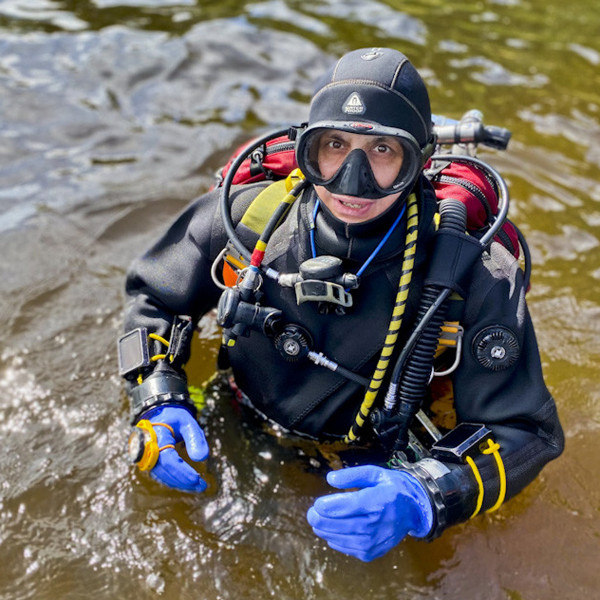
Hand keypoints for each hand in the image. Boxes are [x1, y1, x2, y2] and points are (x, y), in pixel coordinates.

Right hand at [145, 405, 208, 492]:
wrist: (160, 416)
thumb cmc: (175, 418)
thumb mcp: (188, 422)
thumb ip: (195, 438)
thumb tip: (202, 458)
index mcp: (156, 435)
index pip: (167, 458)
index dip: (181, 471)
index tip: (197, 479)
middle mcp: (147, 448)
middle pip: (164, 470)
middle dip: (183, 480)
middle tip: (201, 486)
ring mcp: (147, 456)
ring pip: (162, 475)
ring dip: (180, 483)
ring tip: (198, 486)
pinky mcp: (150, 462)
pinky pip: (162, 474)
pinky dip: (175, 480)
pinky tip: (188, 483)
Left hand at [306, 465, 432, 561]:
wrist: (413, 511)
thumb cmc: (391, 488)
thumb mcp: (375, 473)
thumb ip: (352, 475)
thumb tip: (330, 479)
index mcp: (378, 502)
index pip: (347, 507)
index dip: (328, 506)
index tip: (317, 503)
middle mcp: (377, 524)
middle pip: (341, 525)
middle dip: (321, 520)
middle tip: (311, 513)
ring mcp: (375, 541)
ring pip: (341, 539)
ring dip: (325, 531)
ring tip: (318, 522)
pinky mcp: (373, 552)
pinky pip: (348, 548)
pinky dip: (336, 540)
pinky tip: (332, 531)